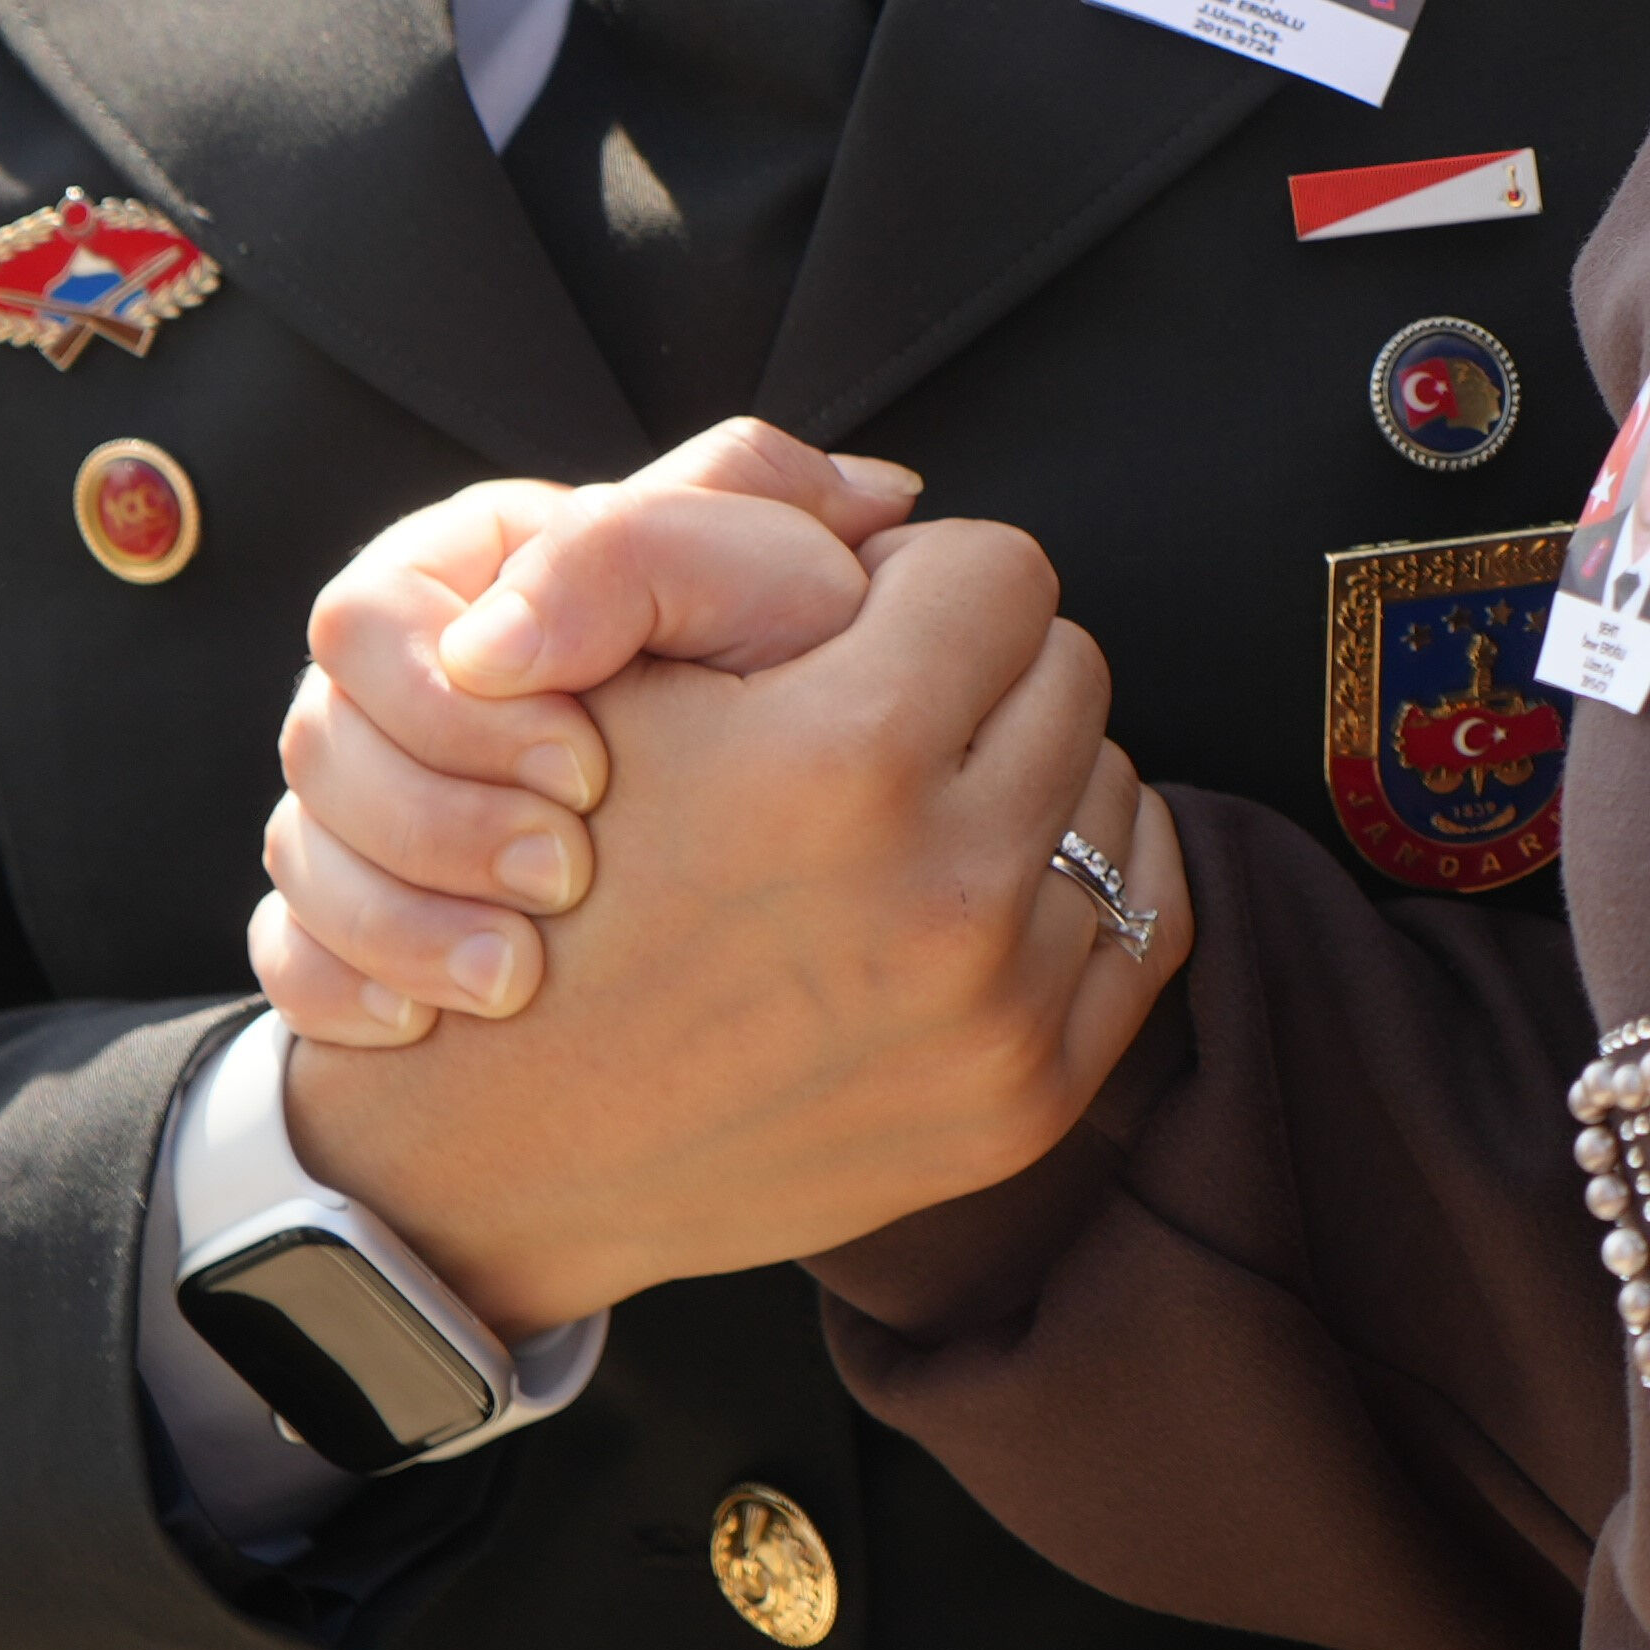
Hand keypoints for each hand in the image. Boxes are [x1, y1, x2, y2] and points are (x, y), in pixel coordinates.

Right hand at [250, 423, 923, 1043]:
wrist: (843, 798)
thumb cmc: (807, 649)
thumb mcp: (762, 577)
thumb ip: (642, 550)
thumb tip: (488, 647)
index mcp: (473, 565)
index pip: (368, 618)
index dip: (449, 704)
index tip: (590, 772)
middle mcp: (408, 672)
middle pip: (318, 742)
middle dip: (435, 825)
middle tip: (565, 880)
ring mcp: (377, 789)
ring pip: (301, 851)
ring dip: (397, 924)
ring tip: (515, 980)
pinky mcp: (368, 899)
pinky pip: (291, 952)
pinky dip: (344, 991)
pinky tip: (428, 1028)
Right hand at [275, 513, 1180, 1329]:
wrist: (500, 1150)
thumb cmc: (538, 881)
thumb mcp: (593, 674)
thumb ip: (725, 527)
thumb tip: (896, 498)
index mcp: (847, 759)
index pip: (999, 569)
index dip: (912, 579)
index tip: (843, 631)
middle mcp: (946, 895)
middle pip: (1069, 670)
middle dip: (975, 668)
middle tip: (867, 717)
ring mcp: (998, 1013)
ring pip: (1110, 784)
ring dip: (1025, 773)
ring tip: (900, 812)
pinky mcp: (1027, 1101)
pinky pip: (1148, 914)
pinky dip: (1084, 874)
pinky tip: (978, 876)